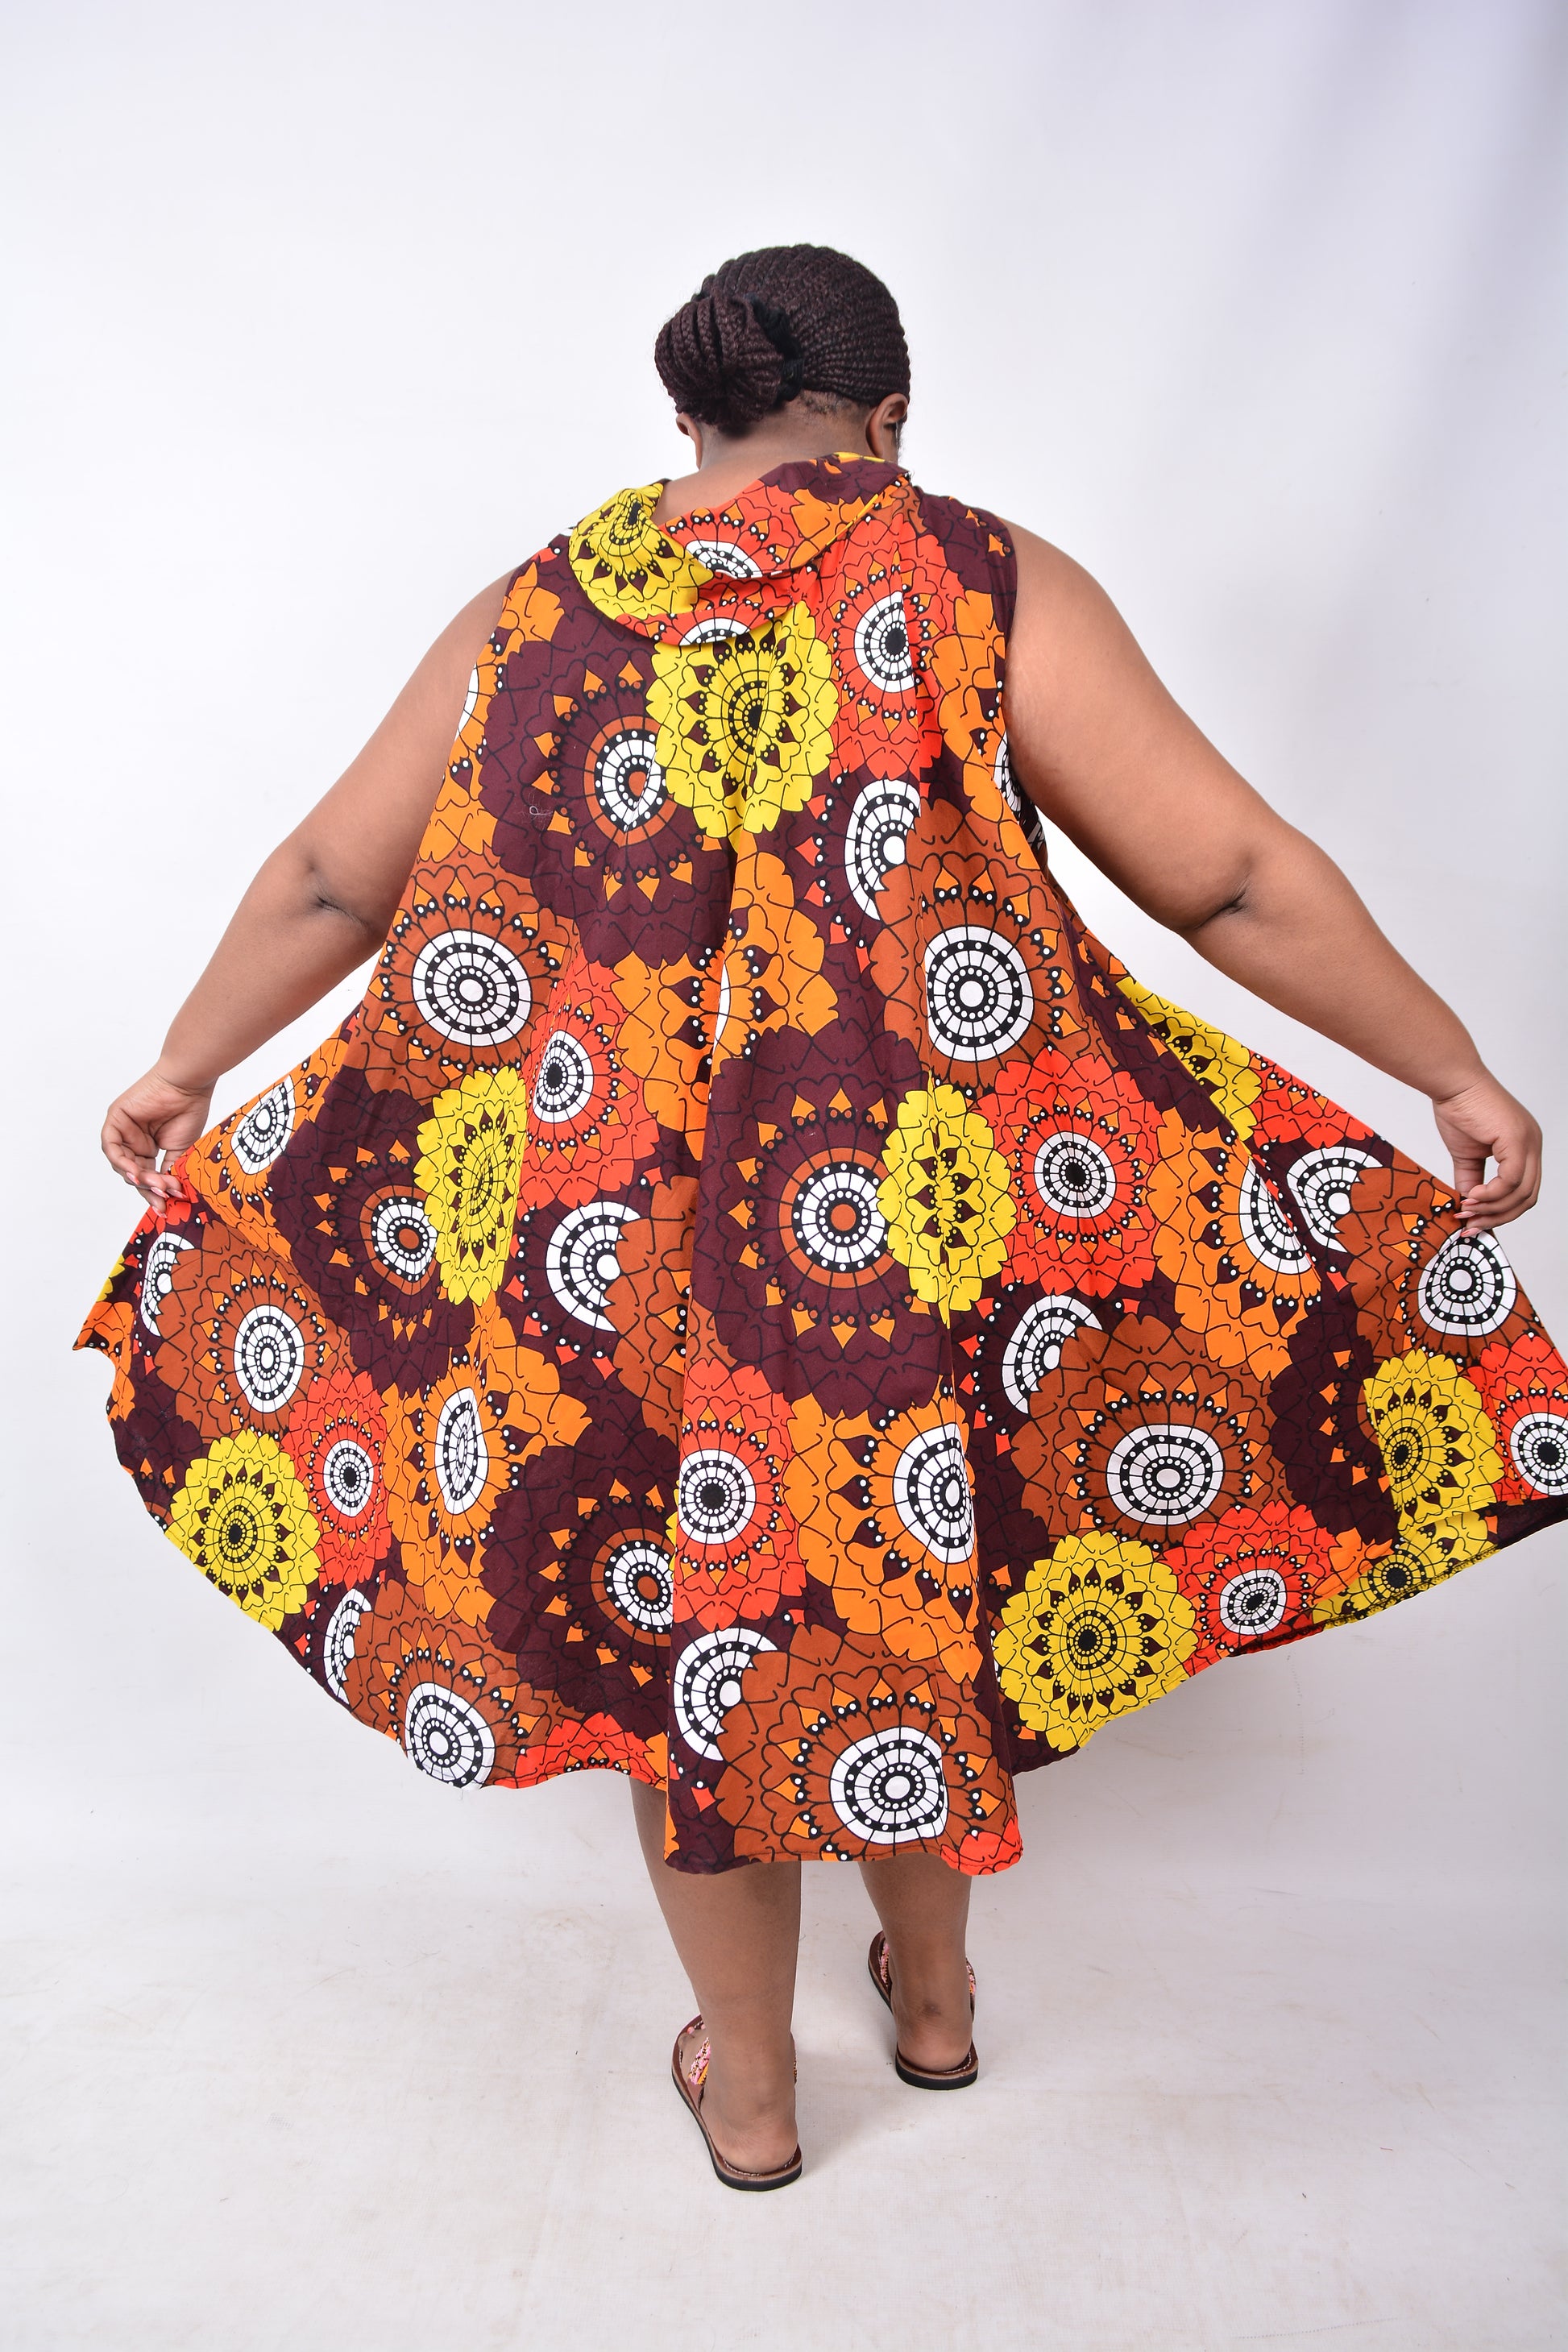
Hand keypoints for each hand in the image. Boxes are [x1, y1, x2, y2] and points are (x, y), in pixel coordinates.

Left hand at [101, 1066, 214, 1208]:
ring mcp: (123, 1130)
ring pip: (120, 1162)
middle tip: (161, 1199)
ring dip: (137, 1177)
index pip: (145, 1175)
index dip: (154, 1191)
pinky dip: (122, 1162)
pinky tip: (136, 1173)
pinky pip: (111, 1146)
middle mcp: (133, 1139)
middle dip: (146, 1187)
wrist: (188, 1086)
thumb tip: (167, 1195)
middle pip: (132, 1172)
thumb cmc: (189, 1110)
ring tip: (155, 1184)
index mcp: (148, 1146)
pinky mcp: (115, 1119)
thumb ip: (169, 1171)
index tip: (165, 1206)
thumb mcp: (180, 1150)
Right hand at [1431, 1071, 1541, 1231]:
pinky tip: (1471, 1196)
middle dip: (1499, 1216)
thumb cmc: (1459, 1109)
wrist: (1453, 1084)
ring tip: (1466, 1209)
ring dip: (1492, 1208)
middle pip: (1528, 1198)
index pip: (1524, 1191)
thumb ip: (1470, 1180)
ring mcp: (1529, 1143)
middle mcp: (1533, 1145)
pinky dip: (1491, 1195)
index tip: (1474, 1222)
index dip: (1501, 1212)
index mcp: (1525, 1148)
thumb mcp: (1466, 1155)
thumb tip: (1467, 1206)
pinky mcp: (1518, 1141)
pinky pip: (1511, 1181)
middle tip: (1471, 1223)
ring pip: (1521, 1193)